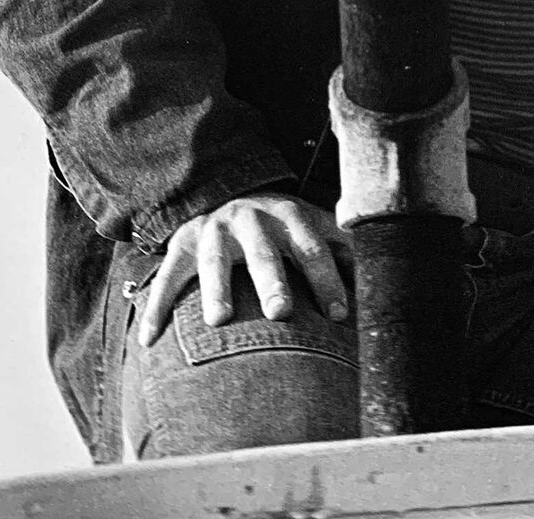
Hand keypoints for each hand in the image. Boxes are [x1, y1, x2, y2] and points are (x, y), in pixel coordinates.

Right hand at [137, 192, 351, 346]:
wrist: (226, 192)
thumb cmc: (280, 225)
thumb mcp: (312, 225)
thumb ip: (342, 245)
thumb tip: (383, 269)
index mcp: (289, 217)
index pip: (313, 249)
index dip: (327, 280)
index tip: (338, 314)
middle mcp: (250, 220)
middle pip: (264, 252)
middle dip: (272, 281)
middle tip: (281, 312)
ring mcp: (213, 230)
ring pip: (214, 260)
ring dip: (216, 289)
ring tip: (219, 321)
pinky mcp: (181, 245)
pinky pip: (167, 277)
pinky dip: (157, 307)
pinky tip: (150, 340)